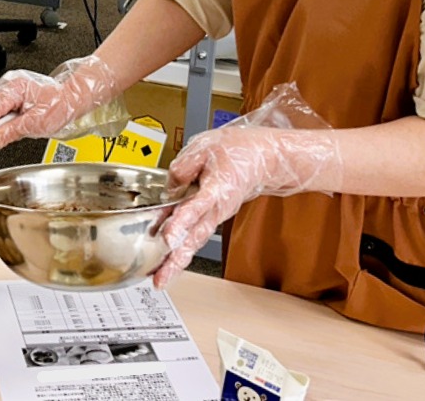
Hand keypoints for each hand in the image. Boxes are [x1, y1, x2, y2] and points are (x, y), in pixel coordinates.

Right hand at [0, 55, 117, 148]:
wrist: (70, 100)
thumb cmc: (59, 106)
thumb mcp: (37, 124)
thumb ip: (12, 131)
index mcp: (16, 87)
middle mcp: (11, 84)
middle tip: (0, 136)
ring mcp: (10, 87)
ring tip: (14, 127)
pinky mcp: (12, 94)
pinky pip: (0, 108)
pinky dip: (3, 118)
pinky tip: (13, 122)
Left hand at [152, 126, 341, 288]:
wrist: (264, 160)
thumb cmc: (239, 151)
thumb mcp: (207, 147)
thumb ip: (183, 166)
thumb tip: (169, 186)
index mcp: (216, 189)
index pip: (195, 208)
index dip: (180, 223)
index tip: (167, 238)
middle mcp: (217, 209)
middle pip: (194, 237)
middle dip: (176, 259)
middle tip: (160, 278)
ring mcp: (216, 216)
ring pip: (195, 241)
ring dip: (177, 261)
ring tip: (161, 278)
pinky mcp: (213, 217)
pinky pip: (195, 235)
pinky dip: (182, 249)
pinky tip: (168, 260)